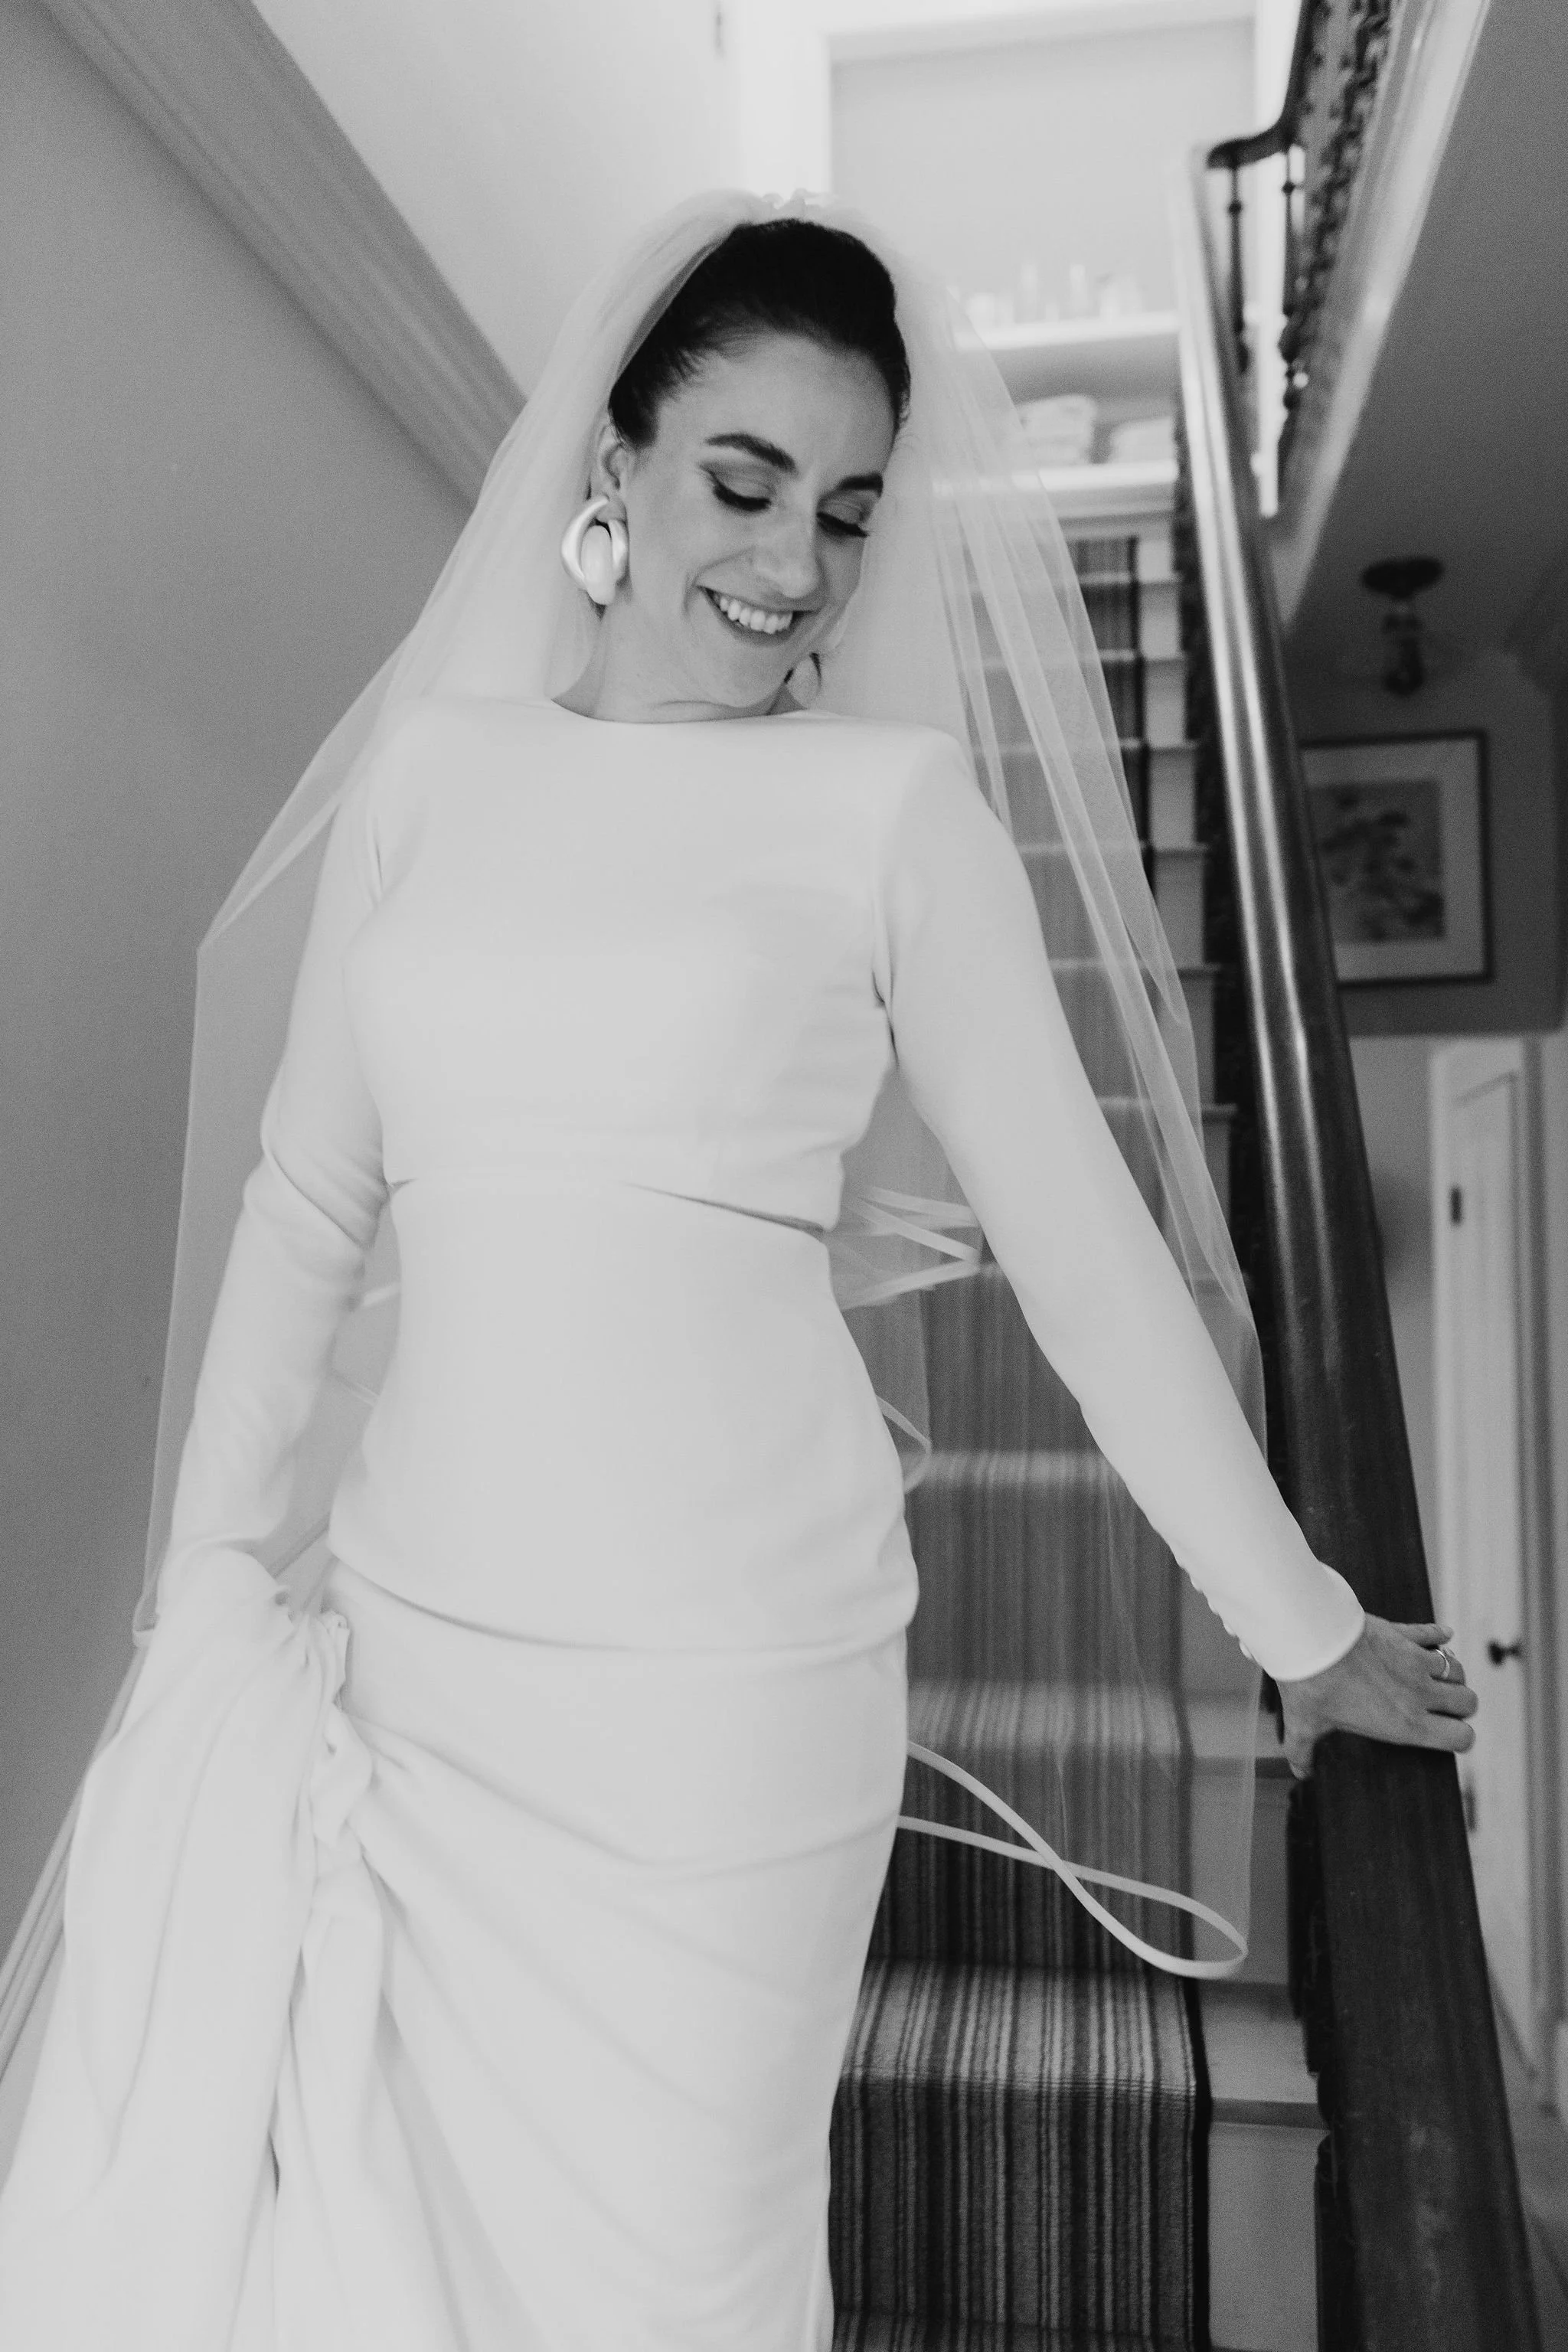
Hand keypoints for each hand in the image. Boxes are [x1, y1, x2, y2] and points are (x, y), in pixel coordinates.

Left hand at [1275, 1618, 1477, 1779]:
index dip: (1461, 1737)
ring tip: (1436, 1677)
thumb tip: (1301, 1773)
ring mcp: (1416, 1661)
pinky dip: (1440, 1635)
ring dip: (1451, 1674)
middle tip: (1442, 1706)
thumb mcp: (1304, 1724)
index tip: (1448, 1734)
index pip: (1461, 1737)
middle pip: (1468, 1702)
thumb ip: (1303, 1752)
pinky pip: (1433, 1633)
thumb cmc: (1311, 1685)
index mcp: (1406, 1724)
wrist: (1311, 1636)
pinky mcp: (1405, 1633)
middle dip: (1460, 1705)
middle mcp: (1419, 1694)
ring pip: (1456, 1669)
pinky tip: (1442, 1636)